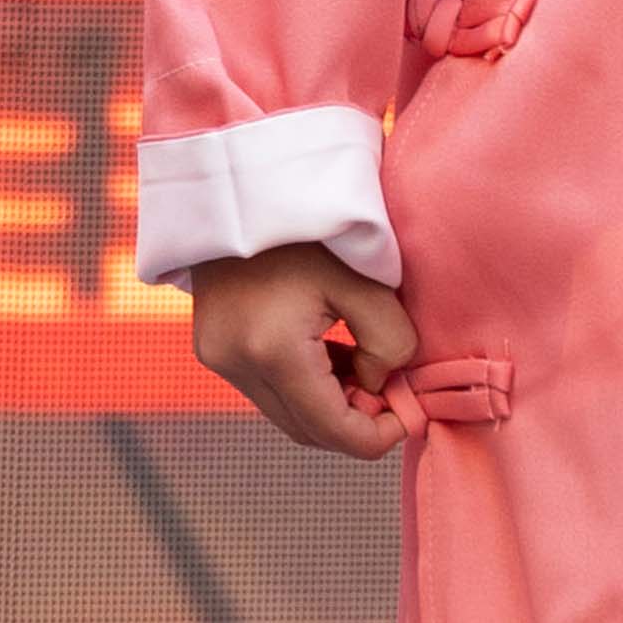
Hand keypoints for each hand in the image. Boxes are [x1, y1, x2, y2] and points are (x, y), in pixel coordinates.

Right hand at [185, 240, 424, 460]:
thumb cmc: (312, 226)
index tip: (409, 415)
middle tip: (390, 391)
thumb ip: (390, 343)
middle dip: (354, 424)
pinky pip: (267, 390)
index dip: (378, 437)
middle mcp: (236, 364)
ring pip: (286, 414)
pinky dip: (303, 386)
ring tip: (361, 364)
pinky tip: (328, 351)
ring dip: (328, 405)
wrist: (245, 185)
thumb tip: (378, 384)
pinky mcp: (213, 348)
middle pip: (307, 431)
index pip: (332, 431)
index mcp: (274, 350)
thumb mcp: (368, 280)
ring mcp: (218, 357)